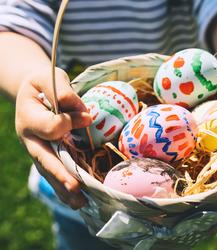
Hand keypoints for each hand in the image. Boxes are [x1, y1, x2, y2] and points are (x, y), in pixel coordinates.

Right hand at [16, 66, 91, 208]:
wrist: (33, 91)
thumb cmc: (43, 83)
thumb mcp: (48, 77)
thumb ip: (61, 90)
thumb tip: (83, 113)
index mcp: (28, 116)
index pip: (51, 127)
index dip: (70, 122)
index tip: (87, 117)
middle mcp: (30, 137)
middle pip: (44, 159)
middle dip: (60, 173)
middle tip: (75, 187)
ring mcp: (37, 148)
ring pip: (49, 171)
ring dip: (63, 188)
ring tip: (80, 204)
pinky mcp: (46, 154)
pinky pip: (54, 172)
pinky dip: (64, 187)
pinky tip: (77, 199)